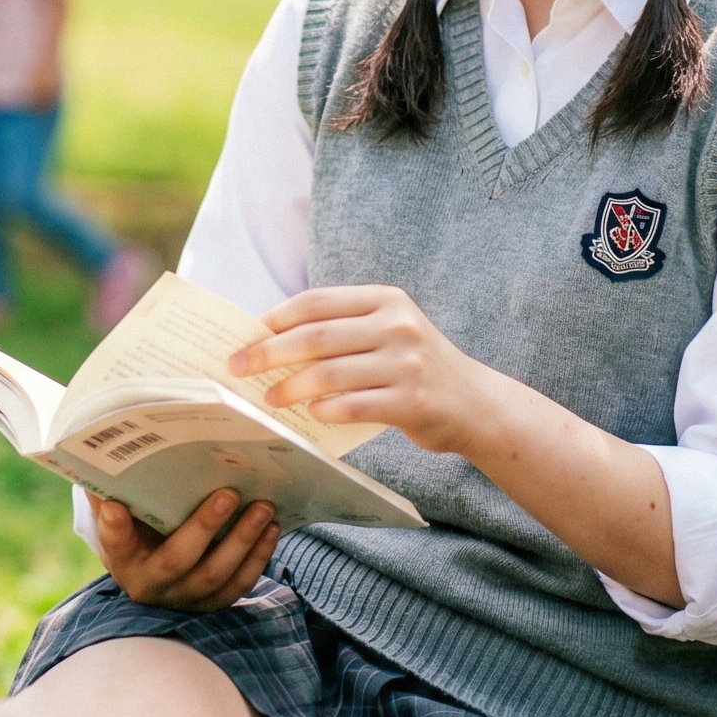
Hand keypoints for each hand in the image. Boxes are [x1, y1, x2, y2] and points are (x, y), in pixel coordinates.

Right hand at [90, 486, 278, 612]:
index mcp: (123, 558)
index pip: (115, 543)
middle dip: (204, 527)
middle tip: (228, 493)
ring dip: (242, 541)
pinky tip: (271, 529)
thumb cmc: (139, 530)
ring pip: (215, 576)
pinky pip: (238, 584)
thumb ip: (111, 490)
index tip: (116, 506)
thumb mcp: (120, 513)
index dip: (114, 528)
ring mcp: (185, 598)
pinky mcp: (213, 602)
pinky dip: (258, 557)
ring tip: (263, 507)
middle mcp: (152, 584)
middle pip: (177, 560)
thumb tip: (102, 455)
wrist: (154, 570)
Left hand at [232, 283, 483, 452]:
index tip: (246, 335)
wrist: (475, 403)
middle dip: (270, 352)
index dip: (276, 318)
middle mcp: (397, 326)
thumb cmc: (415, 368)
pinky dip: (325, 410)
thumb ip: (342, 331)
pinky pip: (354, 405)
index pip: (317, 302)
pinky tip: (311, 415)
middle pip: (316, 335)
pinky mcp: (412, 401)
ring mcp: (406, 363)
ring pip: (330, 372)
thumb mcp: (389, 332)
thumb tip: (271, 341)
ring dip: (291, 387)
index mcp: (385, 300)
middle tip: (240, 366)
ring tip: (269, 398)